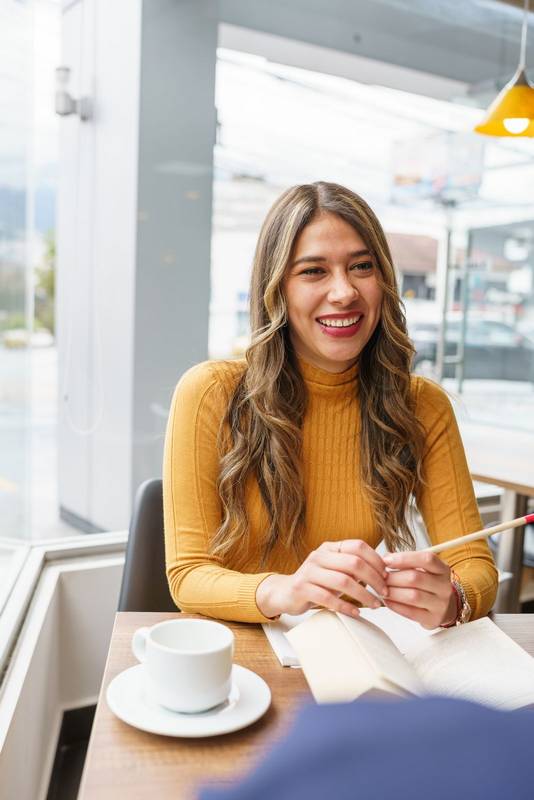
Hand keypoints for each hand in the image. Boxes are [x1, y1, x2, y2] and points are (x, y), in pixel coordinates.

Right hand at [256, 540, 387, 618]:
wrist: (286, 592)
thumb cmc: (317, 582)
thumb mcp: (335, 569)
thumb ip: (353, 567)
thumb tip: (383, 572)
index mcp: (330, 547)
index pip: (357, 546)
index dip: (376, 560)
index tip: (386, 575)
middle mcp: (319, 556)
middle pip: (353, 563)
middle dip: (374, 579)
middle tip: (384, 592)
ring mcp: (309, 572)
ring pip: (343, 581)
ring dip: (363, 595)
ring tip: (375, 604)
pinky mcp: (302, 589)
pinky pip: (328, 598)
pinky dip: (345, 606)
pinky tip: (356, 612)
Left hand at [382, 551, 456, 628]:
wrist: (441, 608)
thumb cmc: (426, 585)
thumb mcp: (421, 569)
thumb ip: (405, 562)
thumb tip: (385, 559)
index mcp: (442, 569)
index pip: (427, 559)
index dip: (404, 558)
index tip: (387, 560)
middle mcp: (444, 587)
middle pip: (415, 578)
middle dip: (393, 577)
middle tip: (381, 577)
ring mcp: (440, 604)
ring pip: (413, 596)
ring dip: (393, 592)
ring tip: (383, 590)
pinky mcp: (433, 619)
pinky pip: (411, 612)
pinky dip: (395, 606)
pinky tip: (387, 601)